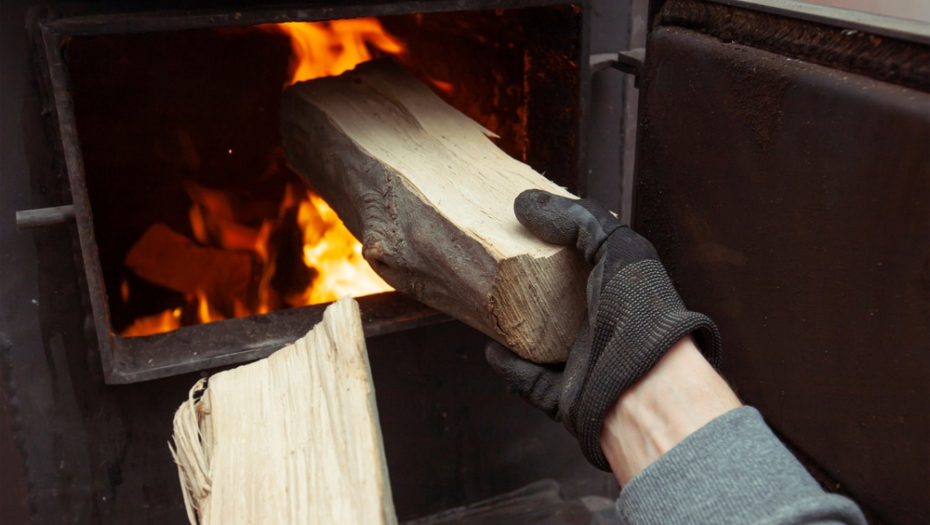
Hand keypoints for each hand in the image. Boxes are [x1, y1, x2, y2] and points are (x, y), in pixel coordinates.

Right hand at [486, 190, 721, 470]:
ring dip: (518, 332)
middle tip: (502, 271)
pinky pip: (530, 383)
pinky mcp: (566, 398)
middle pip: (562, 308)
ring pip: (543, 347)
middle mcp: (606, 329)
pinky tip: (493, 350)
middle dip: (534, 293)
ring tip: (493, 309)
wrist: (645, 383)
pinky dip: (510, 368)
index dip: (561, 251)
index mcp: (622, 293)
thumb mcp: (617, 246)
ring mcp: (586, 366)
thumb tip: (526, 204)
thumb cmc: (642, 313)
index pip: (589, 267)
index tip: (527, 235)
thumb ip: (578, 220)